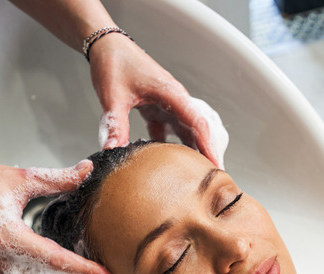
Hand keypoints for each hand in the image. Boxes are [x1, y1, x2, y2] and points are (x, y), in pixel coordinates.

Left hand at [88, 34, 224, 167]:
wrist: (107, 46)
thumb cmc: (115, 62)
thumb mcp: (113, 95)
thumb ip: (114, 123)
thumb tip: (112, 150)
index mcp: (172, 94)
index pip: (198, 123)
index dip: (209, 146)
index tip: (216, 166)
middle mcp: (176, 100)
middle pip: (200, 130)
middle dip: (207, 153)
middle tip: (210, 179)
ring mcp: (168, 105)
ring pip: (188, 132)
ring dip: (191, 150)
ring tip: (193, 175)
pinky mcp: (158, 108)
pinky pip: (171, 131)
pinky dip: (171, 146)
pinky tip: (165, 163)